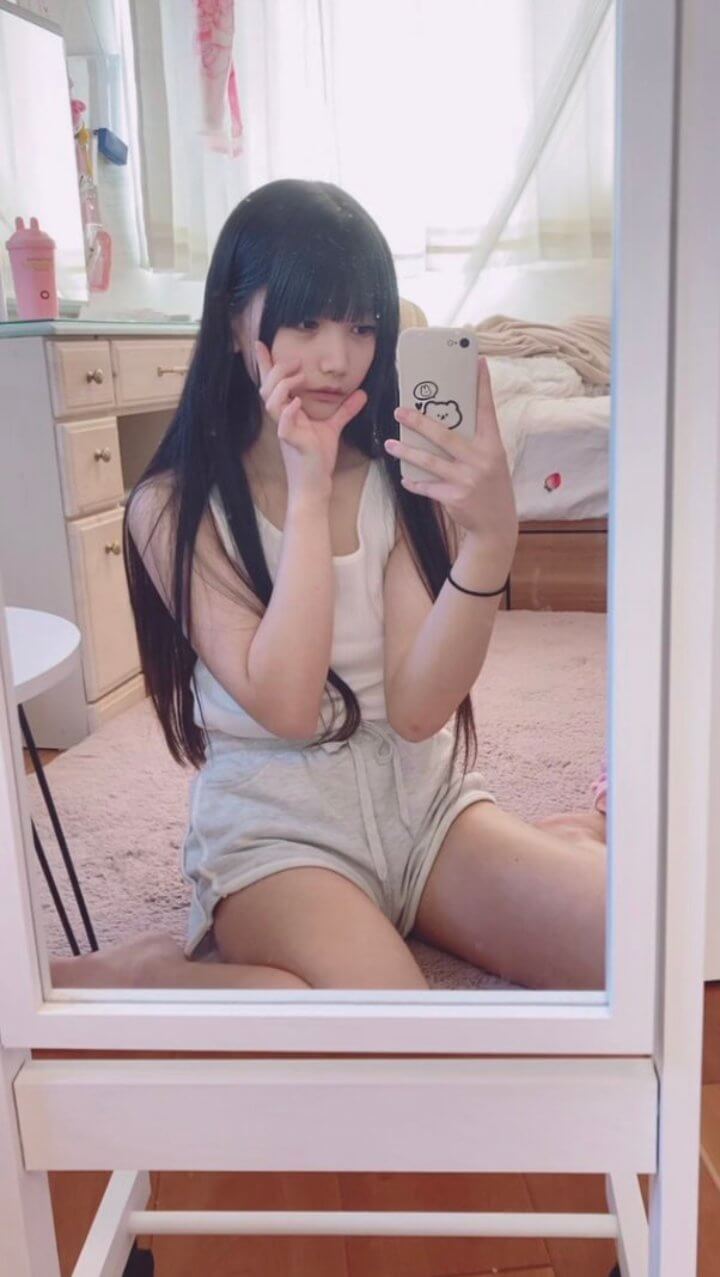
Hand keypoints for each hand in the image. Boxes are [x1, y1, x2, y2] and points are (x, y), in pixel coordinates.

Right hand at [254, 340, 367, 500]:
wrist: (315, 486)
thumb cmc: (317, 459)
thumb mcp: (332, 428)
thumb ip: (343, 410)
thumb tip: (361, 393)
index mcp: (288, 413)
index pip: (273, 385)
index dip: (265, 365)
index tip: (261, 343)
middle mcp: (282, 420)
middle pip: (267, 388)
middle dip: (276, 370)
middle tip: (294, 360)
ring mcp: (285, 431)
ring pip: (271, 403)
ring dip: (282, 386)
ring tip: (298, 376)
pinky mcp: (293, 444)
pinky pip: (284, 426)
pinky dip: (288, 413)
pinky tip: (296, 403)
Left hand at [384, 356, 517, 555]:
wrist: (496, 524)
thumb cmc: (491, 486)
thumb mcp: (491, 460)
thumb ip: (473, 443)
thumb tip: (446, 422)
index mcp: (492, 445)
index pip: (486, 410)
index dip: (482, 386)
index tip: (477, 362)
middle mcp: (480, 459)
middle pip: (444, 435)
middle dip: (419, 422)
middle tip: (400, 411)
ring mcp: (466, 479)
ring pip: (429, 461)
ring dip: (406, 452)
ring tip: (391, 445)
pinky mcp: (453, 497)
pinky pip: (427, 486)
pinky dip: (415, 482)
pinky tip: (405, 478)